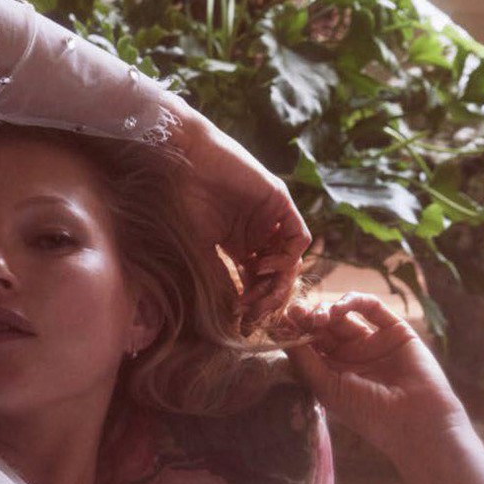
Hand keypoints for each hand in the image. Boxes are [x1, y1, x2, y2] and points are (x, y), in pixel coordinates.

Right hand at [167, 110, 310, 329]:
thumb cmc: (184, 201)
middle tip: (255, 313)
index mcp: (240, 244)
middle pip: (277, 272)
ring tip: (261, 293)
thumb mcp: (201, 246)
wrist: (185, 163)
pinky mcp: (281, 202)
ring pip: (290, 258)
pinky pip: (299, 236)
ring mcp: (272, 218)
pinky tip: (267, 266)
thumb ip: (220, 275)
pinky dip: (289, 256)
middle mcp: (260, 232)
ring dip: (280, 280)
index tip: (242, 320)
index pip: (257, 279)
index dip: (253, 300)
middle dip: (268, 296)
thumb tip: (232, 309)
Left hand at [281, 291, 466, 461]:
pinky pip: (372, 307)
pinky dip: (353, 301)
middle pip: (322, 327)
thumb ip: (302, 359)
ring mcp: (372, 341)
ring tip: (319, 317)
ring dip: (326, 310)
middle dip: (307, 318)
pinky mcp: (394, 329)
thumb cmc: (366, 412)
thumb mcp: (326, 387)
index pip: (307, 344)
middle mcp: (350, 355)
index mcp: (331, 372)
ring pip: (343, 315)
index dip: (294, 331)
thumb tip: (276, 331)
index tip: (279, 322)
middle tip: (296, 313)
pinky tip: (339, 308)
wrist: (414, 420)